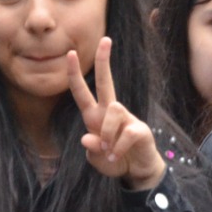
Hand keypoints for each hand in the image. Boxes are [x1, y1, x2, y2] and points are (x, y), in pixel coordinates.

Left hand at [67, 37, 164, 189]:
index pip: (82, 92)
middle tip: (105, 39)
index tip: (71, 53)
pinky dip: (118, 147)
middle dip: (103, 61)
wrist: (138, 172)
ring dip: (107, 132)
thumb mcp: (97, 160)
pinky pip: (126, 132)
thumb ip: (91, 150)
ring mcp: (127, 119)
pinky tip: (116, 155)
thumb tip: (87, 138)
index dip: (75, 74)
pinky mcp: (139, 130)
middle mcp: (110, 113)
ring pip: (114, 110)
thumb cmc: (114, 161)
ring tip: (109, 152)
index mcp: (94, 117)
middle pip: (105, 82)